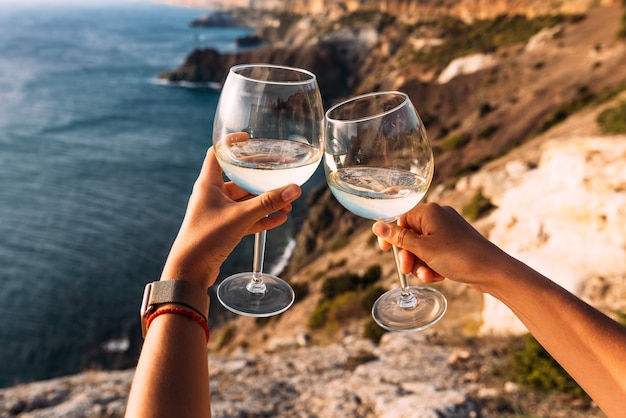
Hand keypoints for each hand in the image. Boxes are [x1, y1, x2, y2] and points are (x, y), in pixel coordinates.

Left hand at [160, 145, 301, 289]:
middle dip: (261, 178)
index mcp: (208, 184)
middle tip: (281, 173)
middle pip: (239, 178)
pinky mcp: (223, 229)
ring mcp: (218, 213)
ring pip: (246, 201)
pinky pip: (246, 218)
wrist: (189, 271)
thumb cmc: (207, 238)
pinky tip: (280, 218)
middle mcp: (212, 195)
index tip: (250, 139)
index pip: (217, 153)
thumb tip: (294, 189)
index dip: (232, 143)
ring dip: (265, 201)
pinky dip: (262, 217)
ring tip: (287, 202)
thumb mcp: (241, 217)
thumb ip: (268, 202)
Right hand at [372, 202, 508, 292]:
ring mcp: (448, 230)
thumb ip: (398, 237)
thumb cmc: (458, 256)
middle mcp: (439, 217)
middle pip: (410, 235)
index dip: (392, 236)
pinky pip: (435, 253)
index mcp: (429, 211)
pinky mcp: (456, 244)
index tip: (386, 251)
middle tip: (408, 269)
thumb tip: (376, 225)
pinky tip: (438, 276)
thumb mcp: (422, 248)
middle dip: (408, 255)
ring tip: (427, 276)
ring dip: (420, 263)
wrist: (492, 270)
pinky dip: (432, 265)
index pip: (400, 219)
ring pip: (422, 247)